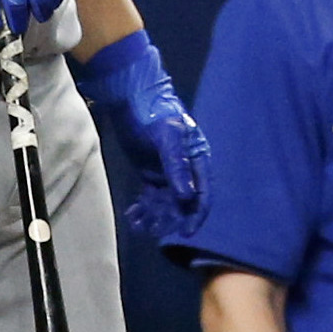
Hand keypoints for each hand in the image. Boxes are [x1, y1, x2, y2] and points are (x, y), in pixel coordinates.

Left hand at [80, 30, 211, 238]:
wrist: (130, 98)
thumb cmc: (153, 113)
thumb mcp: (167, 137)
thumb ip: (176, 166)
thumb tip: (186, 197)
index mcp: (197, 158)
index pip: (203, 192)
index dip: (197, 213)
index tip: (187, 232)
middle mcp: (185, 168)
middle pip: (184, 202)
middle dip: (173, 218)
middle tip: (157, 231)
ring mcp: (167, 172)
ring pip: (166, 203)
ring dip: (156, 217)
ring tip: (141, 225)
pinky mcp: (149, 172)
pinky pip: (150, 198)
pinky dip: (144, 209)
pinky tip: (134, 217)